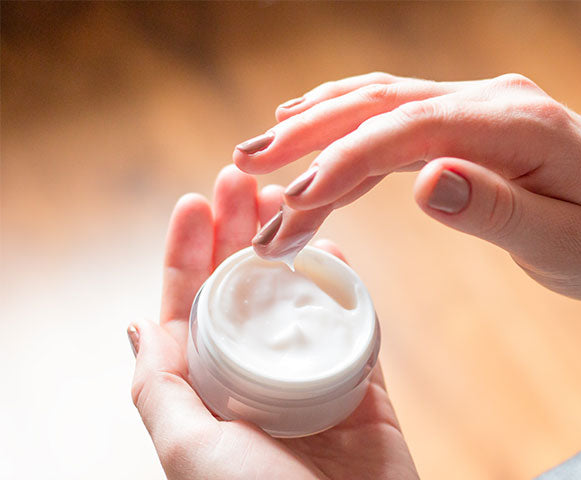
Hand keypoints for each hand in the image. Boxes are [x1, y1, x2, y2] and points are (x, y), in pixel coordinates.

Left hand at [129, 165, 417, 478]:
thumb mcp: (188, 450)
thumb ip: (160, 388)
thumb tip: (136, 326)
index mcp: (206, 396)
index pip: (188, 310)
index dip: (187, 254)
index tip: (194, 202)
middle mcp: (253, 383)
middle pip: (242, 292)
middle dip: (238, 234)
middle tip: (243, 180)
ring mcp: (309, 383)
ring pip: (295, 299)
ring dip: (289, 247)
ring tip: (286, 198)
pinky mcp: (363, 389)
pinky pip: (354, 327)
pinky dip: (345, 286)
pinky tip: (335, 247)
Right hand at [234, 72, 580, 320]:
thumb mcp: (563, 242)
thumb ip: (495, 210)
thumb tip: (425, 181)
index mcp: (520, 124)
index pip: (413, 129)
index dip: (347, 160)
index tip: (296, 201)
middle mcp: (496, 101)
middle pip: (387, 103)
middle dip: (313, 133)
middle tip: (248, 164)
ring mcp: (484, 107)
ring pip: (386, 105)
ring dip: (322, 126)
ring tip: (263, 155)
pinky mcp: (476, 125)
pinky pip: (403, 120)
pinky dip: (355, 132)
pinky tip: (317, 137)